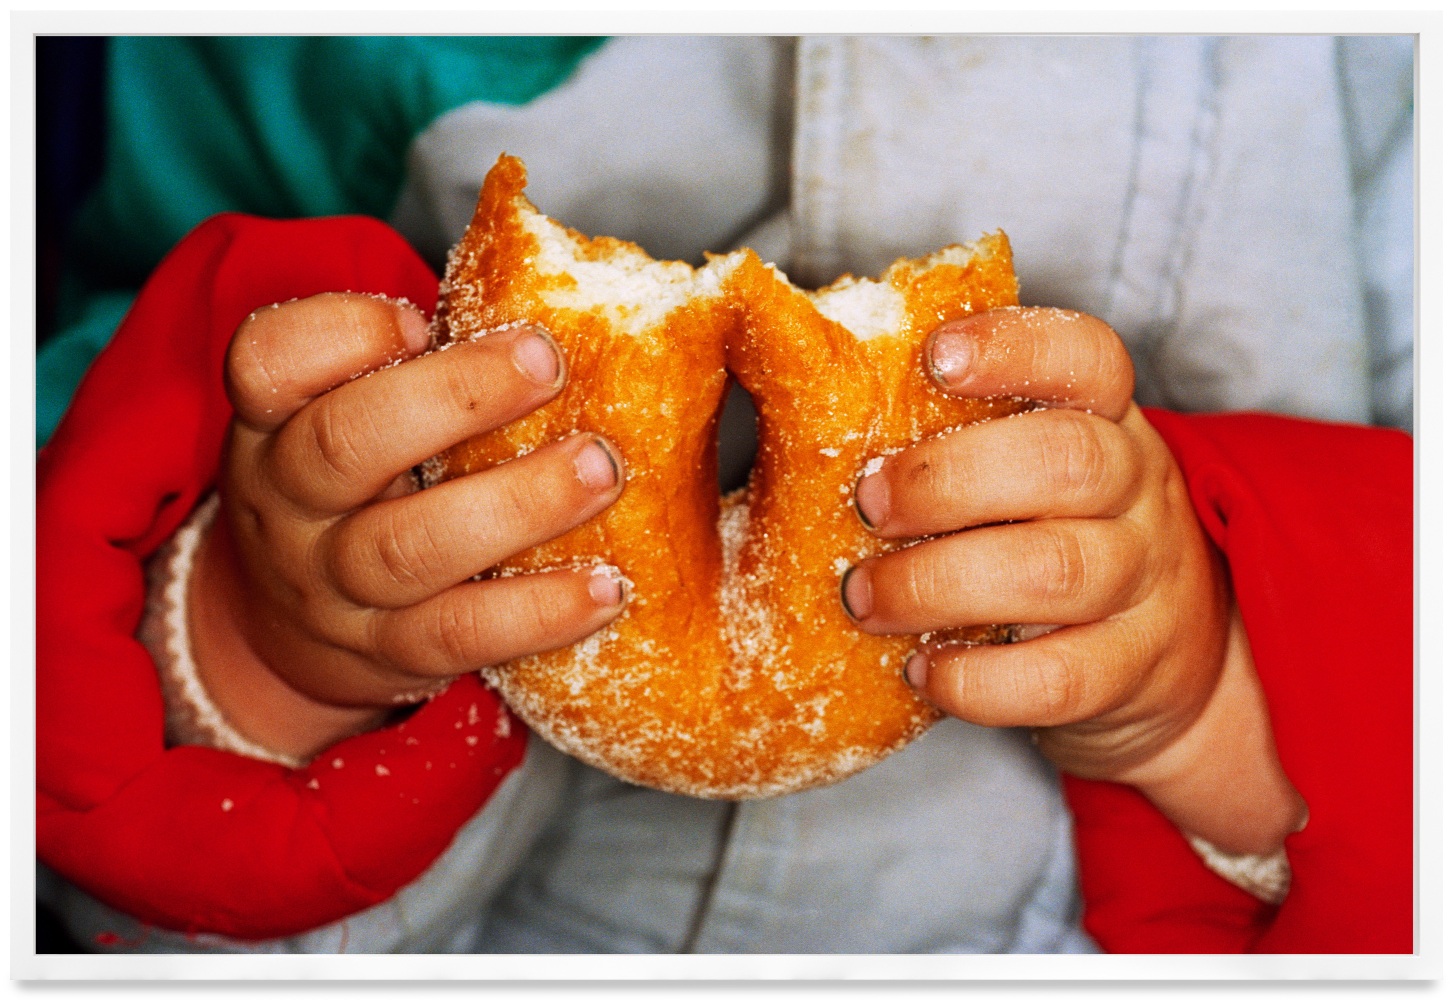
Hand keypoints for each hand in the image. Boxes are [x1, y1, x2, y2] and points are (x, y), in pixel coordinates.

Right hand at [189, 294, 627, 760]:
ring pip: (410, 548)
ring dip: (519, 504)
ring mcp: (333, 589)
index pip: (267, 361)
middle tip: (549, 363)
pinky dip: (540, 612)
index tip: (420, 318)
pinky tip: (607, 585)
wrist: (285, 632)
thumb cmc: (356, 489)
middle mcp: (289, 504)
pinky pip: (462, 635)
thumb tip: (564, 298)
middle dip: (456, 396)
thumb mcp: (346, 417)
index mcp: (273, 422)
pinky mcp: (388, 655)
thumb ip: (419, 366)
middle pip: (344, 444)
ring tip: (603, 470)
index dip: (342, 332)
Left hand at [841, 307, 1304, 855]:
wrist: (1179, 656)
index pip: (1085, 357)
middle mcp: (1137, 490)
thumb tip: (800, 389)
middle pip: (1065, 461)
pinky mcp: (1130, 672)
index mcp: (1103, 419)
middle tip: (868, 504)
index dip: (1012, 348)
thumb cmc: (1056, 535)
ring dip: (936, 583)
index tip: (935, 357)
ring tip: (866, 597)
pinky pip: (1055, 679)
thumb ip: (950, 430)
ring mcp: (1143, 583)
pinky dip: (974, 680)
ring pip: (1054, 572)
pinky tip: (921, 668)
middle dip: (945, 481)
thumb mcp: (1029, 465)